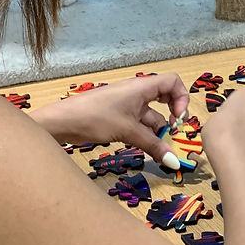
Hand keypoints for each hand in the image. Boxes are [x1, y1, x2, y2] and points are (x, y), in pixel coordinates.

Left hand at [29, 73, 190, 165]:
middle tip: (172, 134)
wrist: (63, 122)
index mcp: (141, 87)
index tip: (178, 119)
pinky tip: (145, 149)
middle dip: (171, 117)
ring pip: (150, 117)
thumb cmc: (96, 117)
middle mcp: (136, 93)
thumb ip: (153, 145)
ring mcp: (126, 106)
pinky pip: (138, 125)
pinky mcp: (118, 118)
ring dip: (156, 133)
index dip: (181, 98)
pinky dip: (144, 136)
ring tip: (158, 151)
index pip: (172, 82)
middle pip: (164, 100)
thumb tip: (173, 161)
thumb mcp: (128, 131)